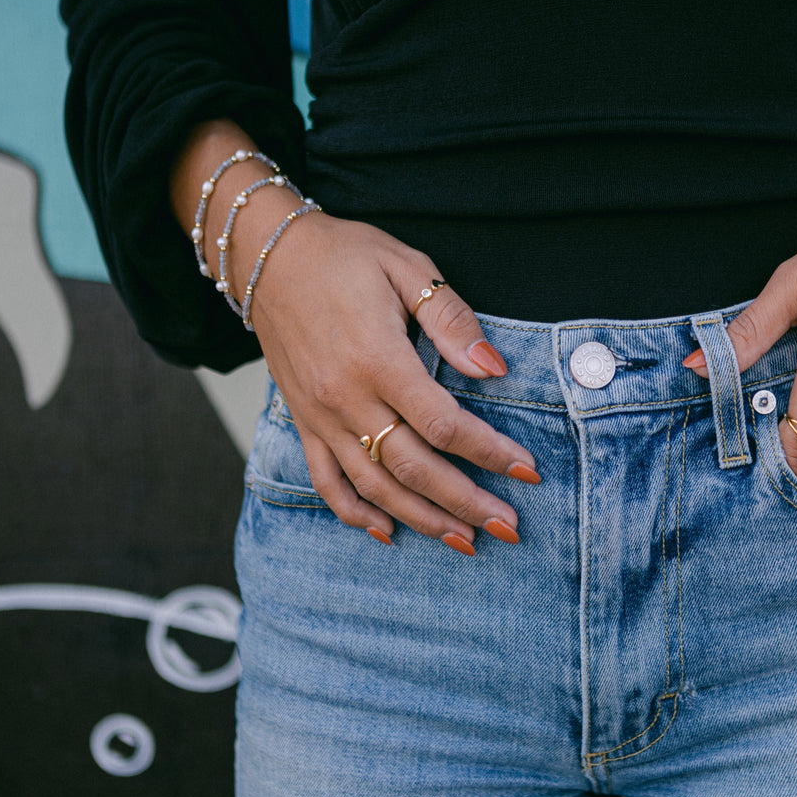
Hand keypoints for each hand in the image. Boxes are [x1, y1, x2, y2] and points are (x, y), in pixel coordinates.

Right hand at [247, 213, 539, 552]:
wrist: (268, 255)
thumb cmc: (345, 256)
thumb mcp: (407, 267)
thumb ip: (451, 320)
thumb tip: (493, 369)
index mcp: (378, 358)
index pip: (444, 423)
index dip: (489, 452)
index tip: (528, 471)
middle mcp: (346, 398)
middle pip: (414, 468)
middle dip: (466, 503)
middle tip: (509, 527)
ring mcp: (320, 416)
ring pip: (375, 486)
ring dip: (423, 519)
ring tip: (466, 541)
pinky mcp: (303, 422)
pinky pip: (327, 481)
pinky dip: (356, 513)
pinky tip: (389, 533)